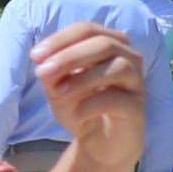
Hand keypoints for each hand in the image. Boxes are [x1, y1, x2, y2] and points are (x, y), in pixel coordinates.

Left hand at [31, 19, 145, 158]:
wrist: (100, 142)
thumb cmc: (81, 106)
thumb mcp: (58, 88)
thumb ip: (51, 73)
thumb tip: (43, 64)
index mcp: (109, 46)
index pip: (87, 30)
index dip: (60, 39)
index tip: (35, 56)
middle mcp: (129, 58)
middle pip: (105, 43)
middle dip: (69, 56)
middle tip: (42, 72)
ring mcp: (136, 82)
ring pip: (118, 66)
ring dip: (82, 78)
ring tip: (57, 93)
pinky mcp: (137, 107)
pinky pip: (117, 98)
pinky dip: (92, 104)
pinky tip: (77, 114)